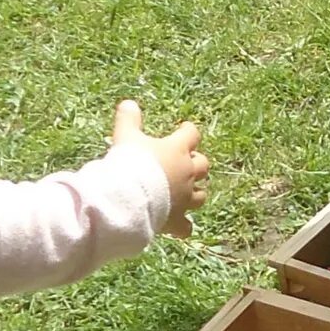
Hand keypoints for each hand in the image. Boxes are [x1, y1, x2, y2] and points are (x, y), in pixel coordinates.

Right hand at [115, 99, 207, 233]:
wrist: (129, 197)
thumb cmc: (130, 163)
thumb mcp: (126, 136)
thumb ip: (128, 119)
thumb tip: (128, 103)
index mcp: (178, 150)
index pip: (192, 134)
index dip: (189, 131)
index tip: (185, 129)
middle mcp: (187, 173)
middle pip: (203, 165)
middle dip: (197, 164)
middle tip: (186, 162)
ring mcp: (185, 198)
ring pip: (201, 196)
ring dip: (196, 193)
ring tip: (188, 192)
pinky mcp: (177, 219)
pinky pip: (186, 227)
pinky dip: (183, 226)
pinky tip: (179, 227)